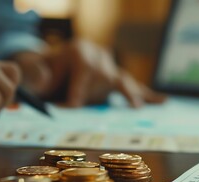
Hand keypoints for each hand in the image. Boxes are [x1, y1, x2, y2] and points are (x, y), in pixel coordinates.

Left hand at [14, 39, 165, 106]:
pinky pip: (134, 85)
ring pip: (123, 80)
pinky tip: (163, 101)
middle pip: (103, 79)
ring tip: (139, 107)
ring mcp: (112, 67)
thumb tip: (42, 79)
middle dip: (93, 95)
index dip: (70, 98)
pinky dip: (148, 94)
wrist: (61, 61)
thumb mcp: (37, 68)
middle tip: (83, 108)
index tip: (60, 110)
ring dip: (132, 94)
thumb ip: (36, 74)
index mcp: (79, 53)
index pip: (79, 80)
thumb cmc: (48, 69)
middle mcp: (100, 57)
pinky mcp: (118, 76)